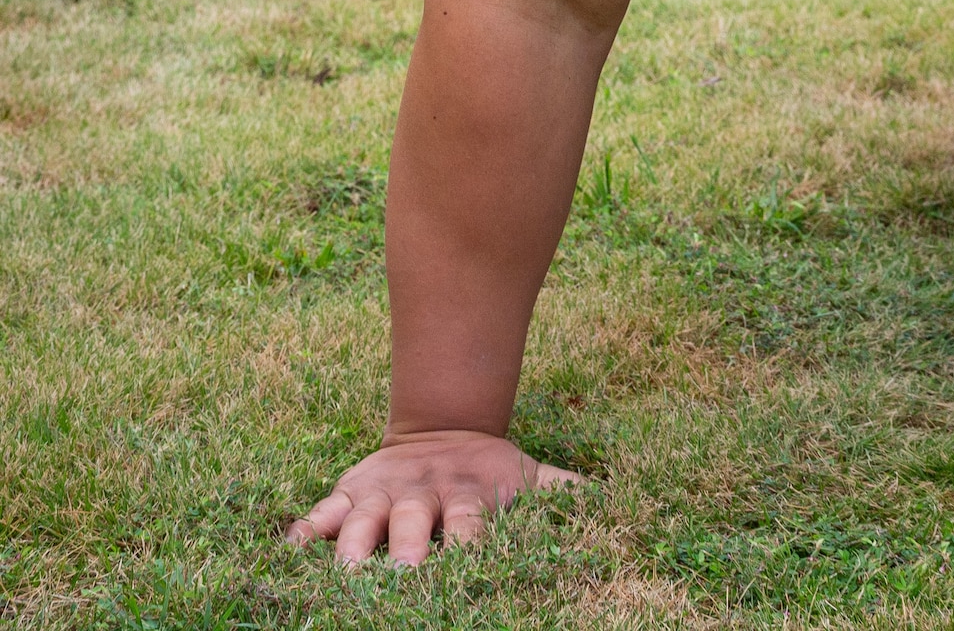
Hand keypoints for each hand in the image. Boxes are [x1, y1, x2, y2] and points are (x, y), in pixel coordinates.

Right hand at [286, 429, 578, 565]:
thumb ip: (564, 493)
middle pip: (414, 523)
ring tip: (346, 570)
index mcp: (467, 495)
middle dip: (409, 548)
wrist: (442, 429)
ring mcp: (383, 495)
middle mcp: (423, 495)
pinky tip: (291, 548)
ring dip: (353, 544)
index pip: (471, 523)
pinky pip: (320, 511)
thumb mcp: (526, 478)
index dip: (471, 542)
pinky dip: (305, 529)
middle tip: (406, 572)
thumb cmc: (489, 472)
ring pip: (362, 520)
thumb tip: (613, 501)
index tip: (472, 564)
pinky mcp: (350, 493)